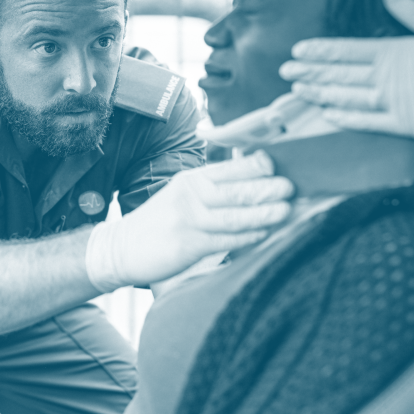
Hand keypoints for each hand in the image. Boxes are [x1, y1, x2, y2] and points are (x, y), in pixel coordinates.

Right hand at [85, 150, 293, 292]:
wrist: (121, 248)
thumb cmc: (160, 223)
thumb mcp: (182, 196)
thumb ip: (212, 189)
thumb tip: (253, 181)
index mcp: (192, 180)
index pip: (230, 168)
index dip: (258, 165)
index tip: (282, 165)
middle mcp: (191, 195)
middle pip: (236, 189)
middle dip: (268, 188)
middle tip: (293, 186)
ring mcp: (189, 220)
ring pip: (235, 214)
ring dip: (264, 212)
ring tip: (288, 209)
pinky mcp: (188, 244)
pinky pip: (226, 239)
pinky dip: (249, 236)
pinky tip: (266, 233)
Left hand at [279, 0, 413, 146]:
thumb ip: (412, 14)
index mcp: (392, 52)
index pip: (346, 50)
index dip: (319, 51)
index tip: (297, 51)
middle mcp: (384, 78)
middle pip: (338, 74)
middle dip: (309, 72)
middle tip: (285, 71)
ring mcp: (388, 103)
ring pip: (345, 97)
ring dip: (319, 93)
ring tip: (297, 91)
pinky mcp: (396, 125)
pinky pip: (363, 121)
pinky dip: (343, 118)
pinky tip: (326, 115)